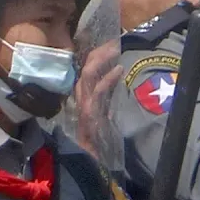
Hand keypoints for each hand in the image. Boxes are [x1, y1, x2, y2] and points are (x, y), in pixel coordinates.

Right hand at [74, 40, 122, 159]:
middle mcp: (81, 96)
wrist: (90, 157)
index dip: (96, 54)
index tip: (109, 43)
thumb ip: (107, 92)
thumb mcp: (104, 108)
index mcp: (84, 94)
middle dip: (98, 52)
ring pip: (88, 74)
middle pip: (85, 67)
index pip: (86, 69)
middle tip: (113, 42)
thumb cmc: (98, 135)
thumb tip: (117, 73)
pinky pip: (98, 91)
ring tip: (114, 49)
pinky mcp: (89, 112)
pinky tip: (119, 69)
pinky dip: (109, 79)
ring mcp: (84, 103)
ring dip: (102, 60)